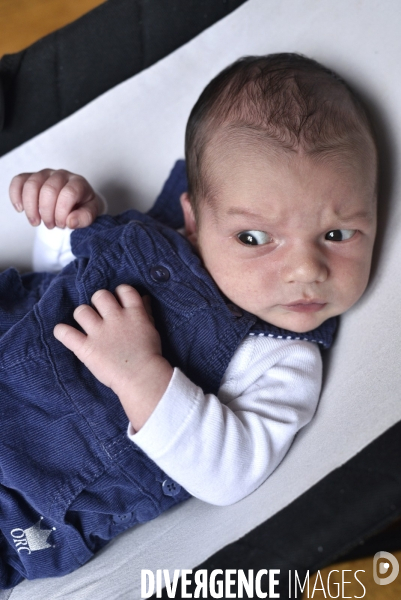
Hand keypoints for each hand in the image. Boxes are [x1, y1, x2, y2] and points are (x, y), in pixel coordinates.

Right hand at [9, 168, 103, 228]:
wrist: (77, 200)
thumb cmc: (82, 206)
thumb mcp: (90, 214)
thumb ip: (84, 218)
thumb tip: (71, 222)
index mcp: (78, 182)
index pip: (68, 193)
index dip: (62, 212)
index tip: (63, 224)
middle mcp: (61, 175)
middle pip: (48, 190)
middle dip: (47, 212)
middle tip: (50, 225)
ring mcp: (45, 174)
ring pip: (32, 184)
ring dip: (31, 207)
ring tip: (36, 221)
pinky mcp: (32, 177)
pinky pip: (19, 180)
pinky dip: (16, 195)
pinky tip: (20, 209)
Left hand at [54, 285, 172, 429]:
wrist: (142, 378)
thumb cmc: (150, 355)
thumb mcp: (151, 329)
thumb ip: (146, 312)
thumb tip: (143, 298)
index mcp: (134, 313)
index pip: (124, 290)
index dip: (119, 293)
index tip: (118, 302)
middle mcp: (115, 318)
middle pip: (100, 295)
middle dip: (99, 302)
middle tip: (101, 314)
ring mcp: (99, 333)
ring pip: (81, 310)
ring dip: (82, 315)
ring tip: (86, 324)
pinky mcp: (86, 348)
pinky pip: (66, 333)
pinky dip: (62, 332)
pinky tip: (64, 333)